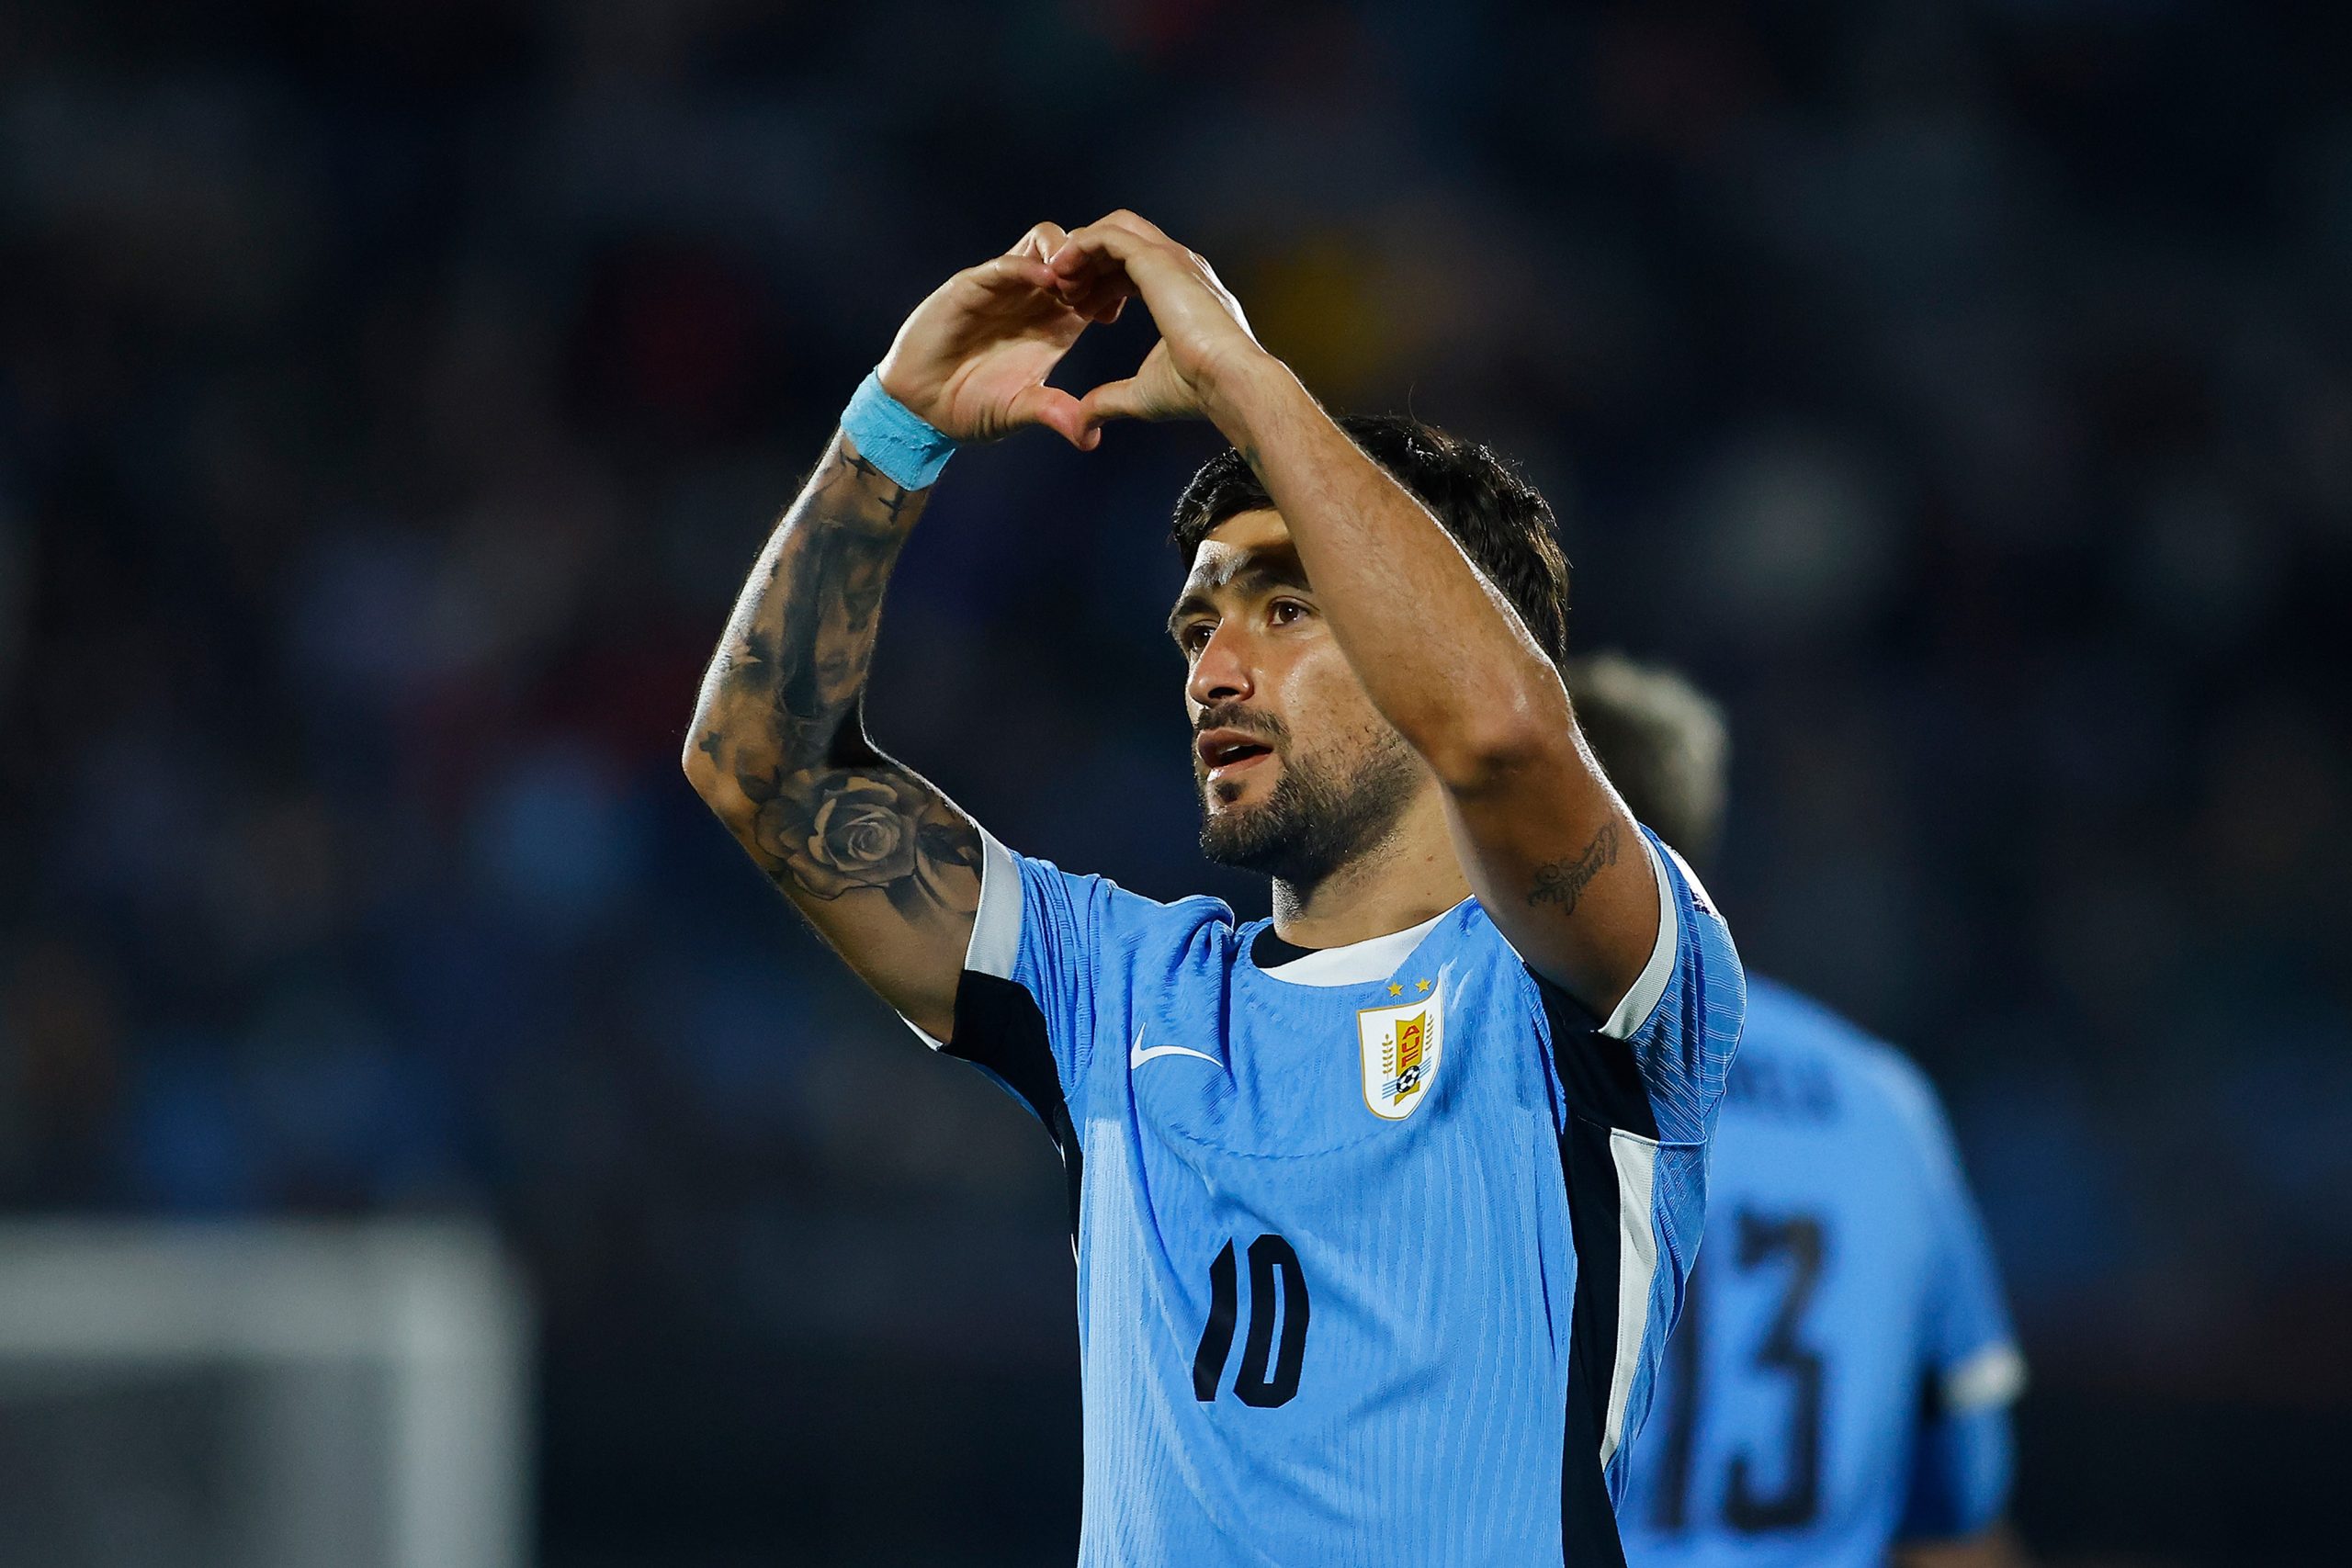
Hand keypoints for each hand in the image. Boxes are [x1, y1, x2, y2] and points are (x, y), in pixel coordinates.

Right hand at [875, 223, 1115, 450]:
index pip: (1096, 285)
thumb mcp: (1020, 411)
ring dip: (1066, 255)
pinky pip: (1005, 263)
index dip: (1114, 287)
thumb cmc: (970, 408)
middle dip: (1096, 262)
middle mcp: (1033, 298)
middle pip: (1078, 253)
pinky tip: (1047, 281)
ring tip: (1075, 286)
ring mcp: (1003, 288)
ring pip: (1045, 242)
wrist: (919, 409)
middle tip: (1105, 288)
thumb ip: (1053, 413)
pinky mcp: (971, 286)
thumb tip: (1091, 438)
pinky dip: (1027, 265)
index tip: (1122, 308)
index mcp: (1055, 324)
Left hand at [1044, 211, 1274, 432]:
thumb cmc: (1199, 390)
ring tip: (1058, 280)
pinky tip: (1062, 273)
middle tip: (1064, 294)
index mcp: (1182, 290)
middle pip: (1124, 240)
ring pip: (1115, 228)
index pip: (1135, 267)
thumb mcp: (1142, 395)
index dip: (1102, 285)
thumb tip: (1083, 425)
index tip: (1080, 312)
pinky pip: (1107, 235)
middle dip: (1089, 262)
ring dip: (1081, 250)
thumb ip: (1109, 400)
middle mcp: (1179, 266)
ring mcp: (1170, 258)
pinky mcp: (1156, 259)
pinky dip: (1080, 247)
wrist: (1229, 381)